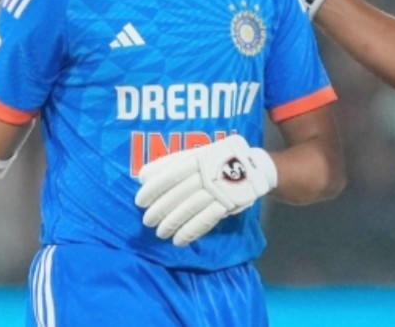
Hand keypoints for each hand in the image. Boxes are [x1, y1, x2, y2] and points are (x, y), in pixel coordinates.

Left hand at [135, 135, 277, 245]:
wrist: (255, 166)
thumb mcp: (198, 153)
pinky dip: (190, 231)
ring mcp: (218, 189)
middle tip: (146, 221)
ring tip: (160, 233)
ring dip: (172, 223)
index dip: (153, 189)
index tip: (139, 201)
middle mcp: (207, 173)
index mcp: (198, 158)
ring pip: (189, 208)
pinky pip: (205, 220)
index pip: (170, 174)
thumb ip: (172, 163)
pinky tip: (179, 240)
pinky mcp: (227, 204)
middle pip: (177, 194)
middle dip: (159, 209)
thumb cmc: (218, 159)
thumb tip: (142, 176)